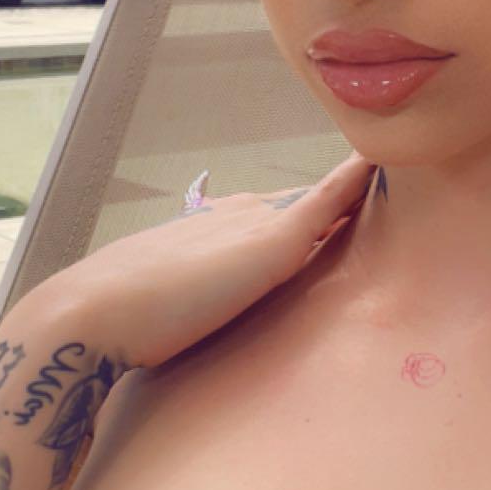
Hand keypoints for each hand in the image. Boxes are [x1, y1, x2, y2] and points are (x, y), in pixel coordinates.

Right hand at [19, 152, 375, 373]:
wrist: (93, 316)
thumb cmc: (113, 325)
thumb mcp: (156, 308)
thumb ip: (180, 307)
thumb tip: (179, 327)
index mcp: (205, 231)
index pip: (265, 220)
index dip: (297, 221)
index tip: (327, 220)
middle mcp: (233, 216)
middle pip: (297, 208)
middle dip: (332, 206)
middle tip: (379, 195)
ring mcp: (254, 224)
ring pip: (318, 202)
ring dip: (352, 191)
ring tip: (397, 175)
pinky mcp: (274, 241)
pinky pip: (330, 200)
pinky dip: (357, 180)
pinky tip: (385, 162)